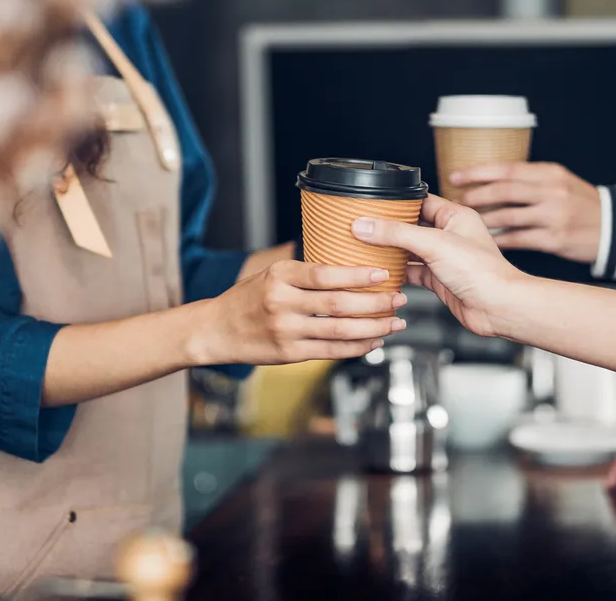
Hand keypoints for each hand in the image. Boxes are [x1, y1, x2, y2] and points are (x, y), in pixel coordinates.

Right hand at [198, 260, 406, 364]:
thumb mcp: (271, 273)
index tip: (382, 274)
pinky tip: (373, 341)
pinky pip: (330, 351)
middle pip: (338, 303)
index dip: (357, 275)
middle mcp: (282, 302)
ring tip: (395, 322)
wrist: (216, 330)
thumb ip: (305, 272)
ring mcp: (285, 330)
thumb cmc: (248, 298)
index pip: (325, 274)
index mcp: (280, 276)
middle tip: (399, 298)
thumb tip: (349, 263)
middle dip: (375, 303)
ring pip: (339, 330)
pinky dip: (356, 347)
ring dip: (373, 327)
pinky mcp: (288, 353)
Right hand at [350, 195, 524, 336]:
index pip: (420, 201)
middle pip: (412, 226)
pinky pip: (413, 272)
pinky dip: (398, 273)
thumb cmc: (482, 272)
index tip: (372, 205)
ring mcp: (444, 258)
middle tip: (364, 226)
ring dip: (391, 251)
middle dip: (389, 228)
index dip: (397, 203)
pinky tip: (382, 272)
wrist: (498, 308)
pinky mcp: (440, 280)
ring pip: (410, 250)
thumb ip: (397, 233)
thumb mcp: (434, 244)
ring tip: (367, 247)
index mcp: (455, 216)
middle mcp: (450, 235)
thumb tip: (366, 225)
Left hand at [449, 162, 600, 263]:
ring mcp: (554, 216)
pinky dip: (498, 240)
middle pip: (504, 191)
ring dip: (483, 219)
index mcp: (550, 173)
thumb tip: (489, 180)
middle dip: (475, 195)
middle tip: (456, 201)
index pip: (507, 169)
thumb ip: (530, 179)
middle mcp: (552, 192)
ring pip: (508, 216)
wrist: (615, 227)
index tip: (455, 176)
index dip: (477, 172)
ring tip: (466, 222)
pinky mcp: (554, 239)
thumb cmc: (581, 203)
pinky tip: (485, 240)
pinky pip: (518, 239)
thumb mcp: (560, 181)